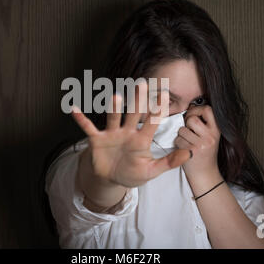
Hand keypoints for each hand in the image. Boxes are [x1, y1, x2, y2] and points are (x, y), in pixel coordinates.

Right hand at [70, 83, 190, 187]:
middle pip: (133, 114)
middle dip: (137, 101)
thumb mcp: (152, 171)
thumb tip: (189, 153)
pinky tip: (75, 109)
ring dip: (113, 109)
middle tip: (142, 85)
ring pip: (113, 118)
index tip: (164, 95)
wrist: (112, 179)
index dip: (158, 110)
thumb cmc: (133, 173)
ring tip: (115, 97)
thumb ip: (169, 162)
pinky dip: (81, 119)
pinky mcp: (97, 140)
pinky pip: (88, 128)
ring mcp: (112, 134)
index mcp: (141, 140)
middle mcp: (127, 132)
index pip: (152, 122)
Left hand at [174, 104, 220, 178]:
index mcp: (217, 130)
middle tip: (188, 129)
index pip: (208, 110)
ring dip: (181, 134)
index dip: (197, 110)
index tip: (193, 115)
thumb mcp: (210, 135)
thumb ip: (204, 122)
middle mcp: (211, 137)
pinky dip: (178, 142)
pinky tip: (184, 148)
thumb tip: (190, 106)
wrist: (205, 173)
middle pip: (192, 119)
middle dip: (187, 123)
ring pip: (182, 129)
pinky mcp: (191, 152)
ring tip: (187, 141)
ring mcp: (201, 145)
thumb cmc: (204, 151)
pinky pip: (178, 139)